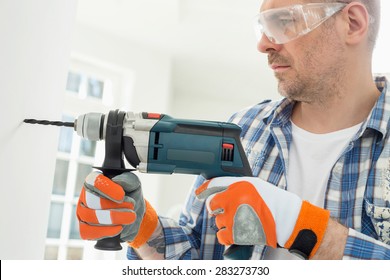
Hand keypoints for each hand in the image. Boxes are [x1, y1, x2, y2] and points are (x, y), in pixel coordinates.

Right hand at [76, 171, 157, 247]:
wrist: (133, 213)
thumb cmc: (130, 195)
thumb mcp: (133, 184)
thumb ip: (127, 179)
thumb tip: (116, 180)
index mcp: (95, 180)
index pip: (94, 182)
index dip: (107, 189)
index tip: (121, 196)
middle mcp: (85, 195)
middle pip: (91, 202)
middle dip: (113, 208)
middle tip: (131, 209)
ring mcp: (82, 212)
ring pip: (90, 217)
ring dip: (113, 219)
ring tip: (129, 217)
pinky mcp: (84, 228)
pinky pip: (88, 232)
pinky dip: (105, 231)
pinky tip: (118, 228)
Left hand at [196, 177, 329, 258]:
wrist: (285, 219)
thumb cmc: (271, 200)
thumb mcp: (253, 184)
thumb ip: (234, 184)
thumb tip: (216, 188)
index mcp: (237, 186)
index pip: (213, 185)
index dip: (203, 189)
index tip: (198, 193)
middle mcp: (232, 201)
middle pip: (212, 205)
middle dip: (217, 208)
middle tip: (228, 210)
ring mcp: (232, 218)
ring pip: (217, 221)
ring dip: (224, 222)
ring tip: (239, 220)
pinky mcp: (235, 234)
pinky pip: (220, 235)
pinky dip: (225, 235)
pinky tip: (234, 231)